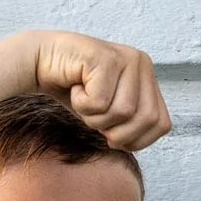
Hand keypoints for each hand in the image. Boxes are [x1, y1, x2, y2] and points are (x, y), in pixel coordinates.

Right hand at [24, 32, 171, 150]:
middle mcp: (143, 63)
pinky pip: (100, 102)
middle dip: (116, 132)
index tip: (111, 136)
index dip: (136, 140)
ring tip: (83, 98)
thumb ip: (132, 124)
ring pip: (123, 112)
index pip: (162, 124)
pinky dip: (81, 104)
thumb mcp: (110, 112)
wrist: (38, 62)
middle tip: (93, 117)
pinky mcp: (105, 57)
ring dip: (94, 117)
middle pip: (146, 120)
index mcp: (149, 77)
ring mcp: (126, 57)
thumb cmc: (75, 90)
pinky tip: (75, 87)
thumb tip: (139, 143)